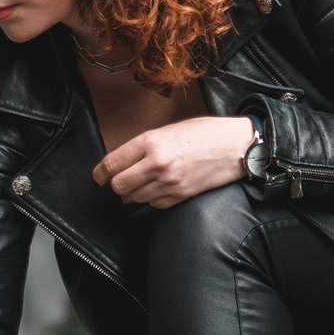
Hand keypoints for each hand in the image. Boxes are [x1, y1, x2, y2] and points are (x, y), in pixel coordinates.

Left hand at [93, 116, 259, 207]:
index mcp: (150, 142)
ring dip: (134, 193)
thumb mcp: (169, 130)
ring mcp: (169, 182)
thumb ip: (144, 146)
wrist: (235, 146)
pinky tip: (158, 189)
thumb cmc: (205, 133)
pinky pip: (154, 204)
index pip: (112, 164)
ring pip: (135, 197)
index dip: (100, 173)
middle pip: (119, 186)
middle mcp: (157, 163)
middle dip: (116, 185)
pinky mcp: (180, 195)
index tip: (97, 177)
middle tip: (120, 180)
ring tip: (143, 182)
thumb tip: (123, 164)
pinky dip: (152, 199)